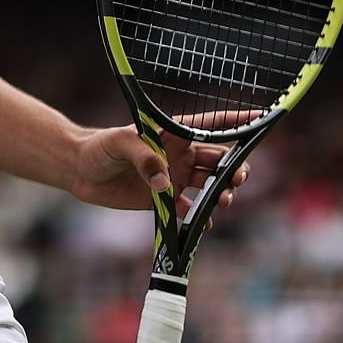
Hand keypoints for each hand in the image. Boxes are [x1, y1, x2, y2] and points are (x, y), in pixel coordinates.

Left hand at [69, 124, 251, 223]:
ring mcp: (173, 176)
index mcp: (173, 132)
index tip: (262, 118)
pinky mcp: (163, 199)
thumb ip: (144, 159)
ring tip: (223, 201)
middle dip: (234, 167)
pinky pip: (188, 208)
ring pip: (208, 184)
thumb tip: (165, 184)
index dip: (237, 121)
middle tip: (237, 178)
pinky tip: (206, 223)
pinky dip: (199, 216)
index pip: (211, 124)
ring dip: (221, 192)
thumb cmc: (100, 147)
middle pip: (218, 159)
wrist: (80, 170)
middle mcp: (179, 154)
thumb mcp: (120, 145)